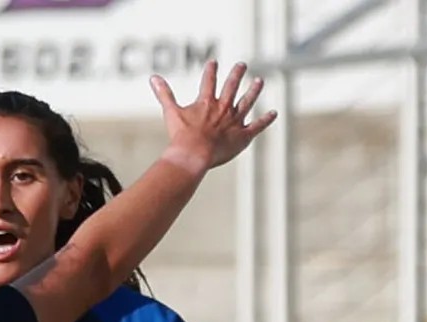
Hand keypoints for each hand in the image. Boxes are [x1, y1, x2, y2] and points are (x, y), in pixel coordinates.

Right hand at [151, 60, 273, 175]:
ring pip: (247, 102)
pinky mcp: (243, 136)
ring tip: (260, 81)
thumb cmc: (181, 135)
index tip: (214, 62)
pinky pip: (258, 126)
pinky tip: (274, 113)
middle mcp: (223, 108)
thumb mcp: (171, 112)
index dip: (211, 70)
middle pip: (232, 87)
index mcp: (206, 102)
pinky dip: (266, 119)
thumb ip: (164, 94)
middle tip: (242, 64)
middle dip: (237, 74)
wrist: (194, 154)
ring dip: (254, 91)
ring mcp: (235, 121)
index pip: (209, 81)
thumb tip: (153, 77)